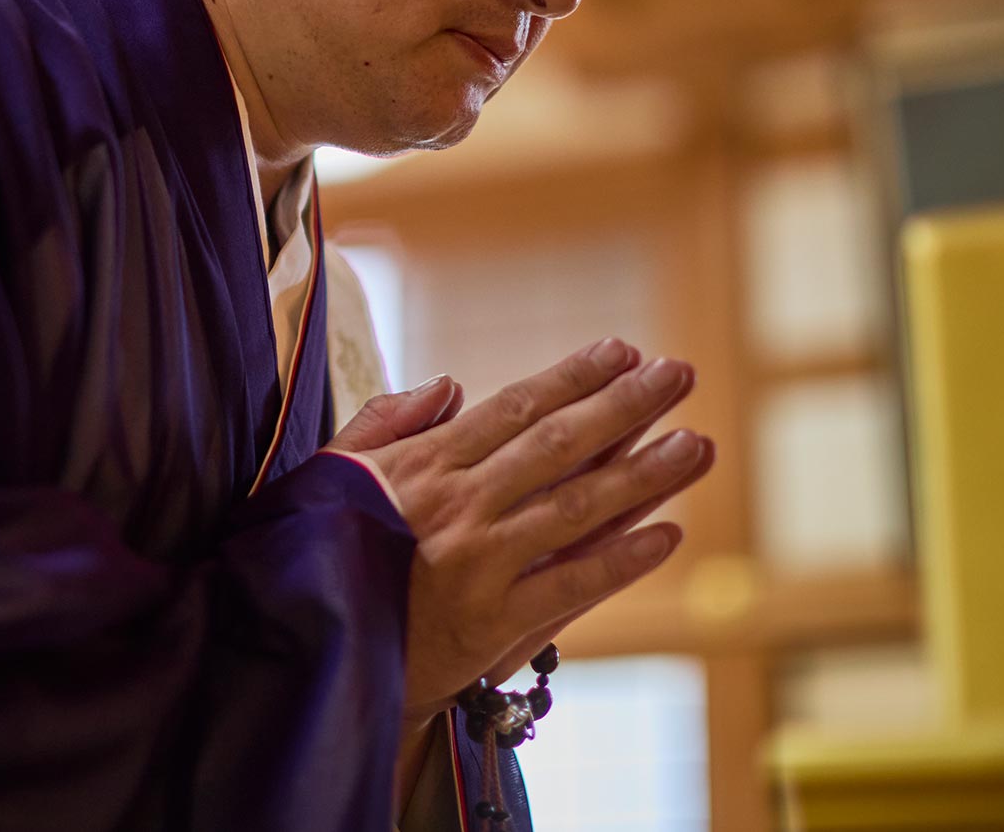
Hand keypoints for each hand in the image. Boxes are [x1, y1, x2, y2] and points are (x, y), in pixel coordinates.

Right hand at [326, 338, 713, 725]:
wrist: (308, 650)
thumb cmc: (318, 556)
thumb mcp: (333, 472)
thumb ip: (388, 422)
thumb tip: (451, 385)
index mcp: (424, 465)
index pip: (514, 408)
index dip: (574, 378)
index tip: (622, 353)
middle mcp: (459, 506)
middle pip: (558, 445)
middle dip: (625, 406)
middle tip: (680, 374)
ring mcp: (479, 565)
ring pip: (577, 507)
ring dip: (644, 475)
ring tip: (696, 445)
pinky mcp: (491, 624)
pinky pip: (570, 586)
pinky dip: (621, 561)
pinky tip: (667, 536)